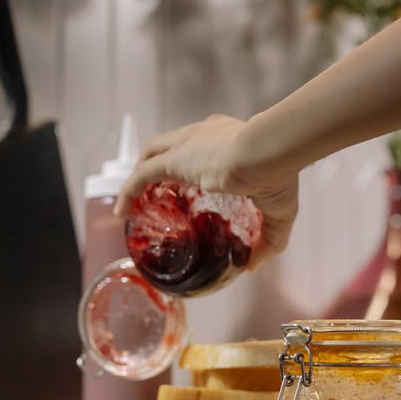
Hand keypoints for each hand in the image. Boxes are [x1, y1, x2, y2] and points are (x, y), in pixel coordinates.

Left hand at [113, 114, 297, 266]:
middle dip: (162, 162)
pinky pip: (141, 176)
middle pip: (173, 145)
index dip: (194, 161)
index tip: (192, 183)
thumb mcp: (279, 211)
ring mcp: (187, 143)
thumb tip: (255, 264)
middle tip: (158, 190)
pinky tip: (121, 211)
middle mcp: (204, 134)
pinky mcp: (174, 159)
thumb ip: (269, 239)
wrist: (269, 151)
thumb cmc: (278, 172)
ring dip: (141, 173)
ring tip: (133, 197)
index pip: (203, 144)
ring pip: (153, 153)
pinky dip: (128, 191)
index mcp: (229, 138)